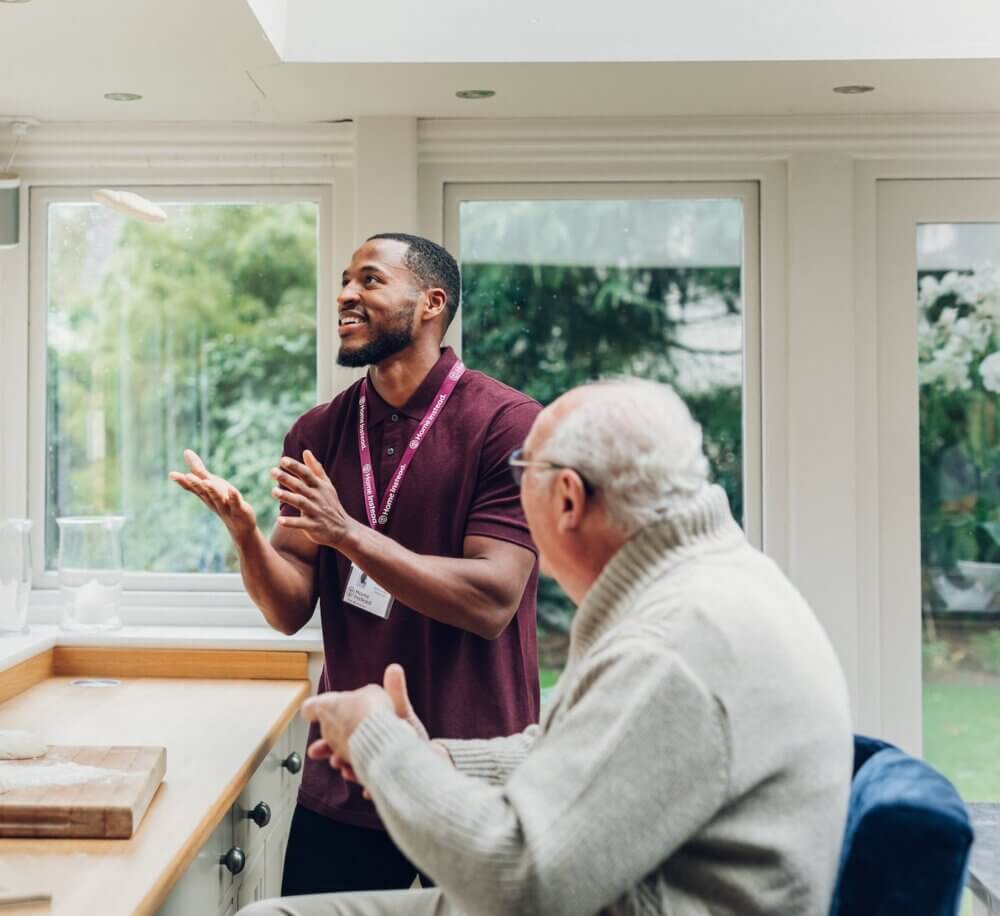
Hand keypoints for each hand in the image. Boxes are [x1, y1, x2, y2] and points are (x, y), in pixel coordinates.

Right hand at [169, 449, 256, 542]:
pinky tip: (231, 489)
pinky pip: (236, 502)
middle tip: (187, 476)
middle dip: (196, 484)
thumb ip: (198, 470)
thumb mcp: (211, 483)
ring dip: (212, 490)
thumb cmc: (223, 501)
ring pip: (217, 497)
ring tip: (207, 482)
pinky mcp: (239, 509)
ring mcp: (226, 506)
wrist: (240, 524)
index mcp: (205, 494)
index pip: (192, 488)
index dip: (182, 481)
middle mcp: (212, 500)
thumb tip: (186, 451)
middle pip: (203, 492)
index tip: (171, 474)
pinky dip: (233, 496)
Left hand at [273, 450, 357, 547]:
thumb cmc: (331, 504)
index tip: (283, 460)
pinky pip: (301, 524)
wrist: (343, 529)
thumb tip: (306, 451)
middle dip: (287, 479)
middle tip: (273, 471)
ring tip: (273, 492)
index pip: (307, 474)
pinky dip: (291, 522)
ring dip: (287, 497)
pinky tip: (279, 520)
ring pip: (300, 503)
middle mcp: (318, 497)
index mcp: (320, 487)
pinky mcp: (314, 526)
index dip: (295, 467)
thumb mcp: (326, 485)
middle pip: (301, 486)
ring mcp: (316, 512)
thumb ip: (316, 469)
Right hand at [305, 665, 449, 794]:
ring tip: (347, 769)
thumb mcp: (400, 709)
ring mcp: (370, 765)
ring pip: (353, 767)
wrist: (427, 753)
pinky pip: (372, 785)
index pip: (338, 729)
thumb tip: (395, 668)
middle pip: (340, 751)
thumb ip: (395, 691)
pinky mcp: (381, 780)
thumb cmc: (409, 730)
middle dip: (332, 755)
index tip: (317, 736)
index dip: (326, 733)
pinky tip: (367, 789)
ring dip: (348, 769)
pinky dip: (368, 787)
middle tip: (330, 758)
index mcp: (362, 729)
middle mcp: (363, 748)